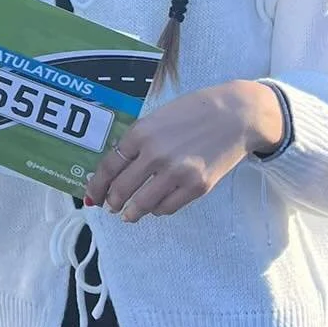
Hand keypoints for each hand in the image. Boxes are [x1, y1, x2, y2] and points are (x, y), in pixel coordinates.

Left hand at [85, 81, 284, 220]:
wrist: (236, 114)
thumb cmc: (194, 111)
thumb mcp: (157, 118)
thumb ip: (137, 142)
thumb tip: (117, 168)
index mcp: (140, 133)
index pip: (108, 167)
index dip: (96, 185)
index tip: (91, 196)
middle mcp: (154, 154)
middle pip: (121, 189)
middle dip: (111, 201)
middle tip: (109, 206)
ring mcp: (176, 172)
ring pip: (142, 204)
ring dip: (131, 212)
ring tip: (128, 215)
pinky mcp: (197, 186)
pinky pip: (167, 207)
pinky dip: (158, 209)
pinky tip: (156, 207)